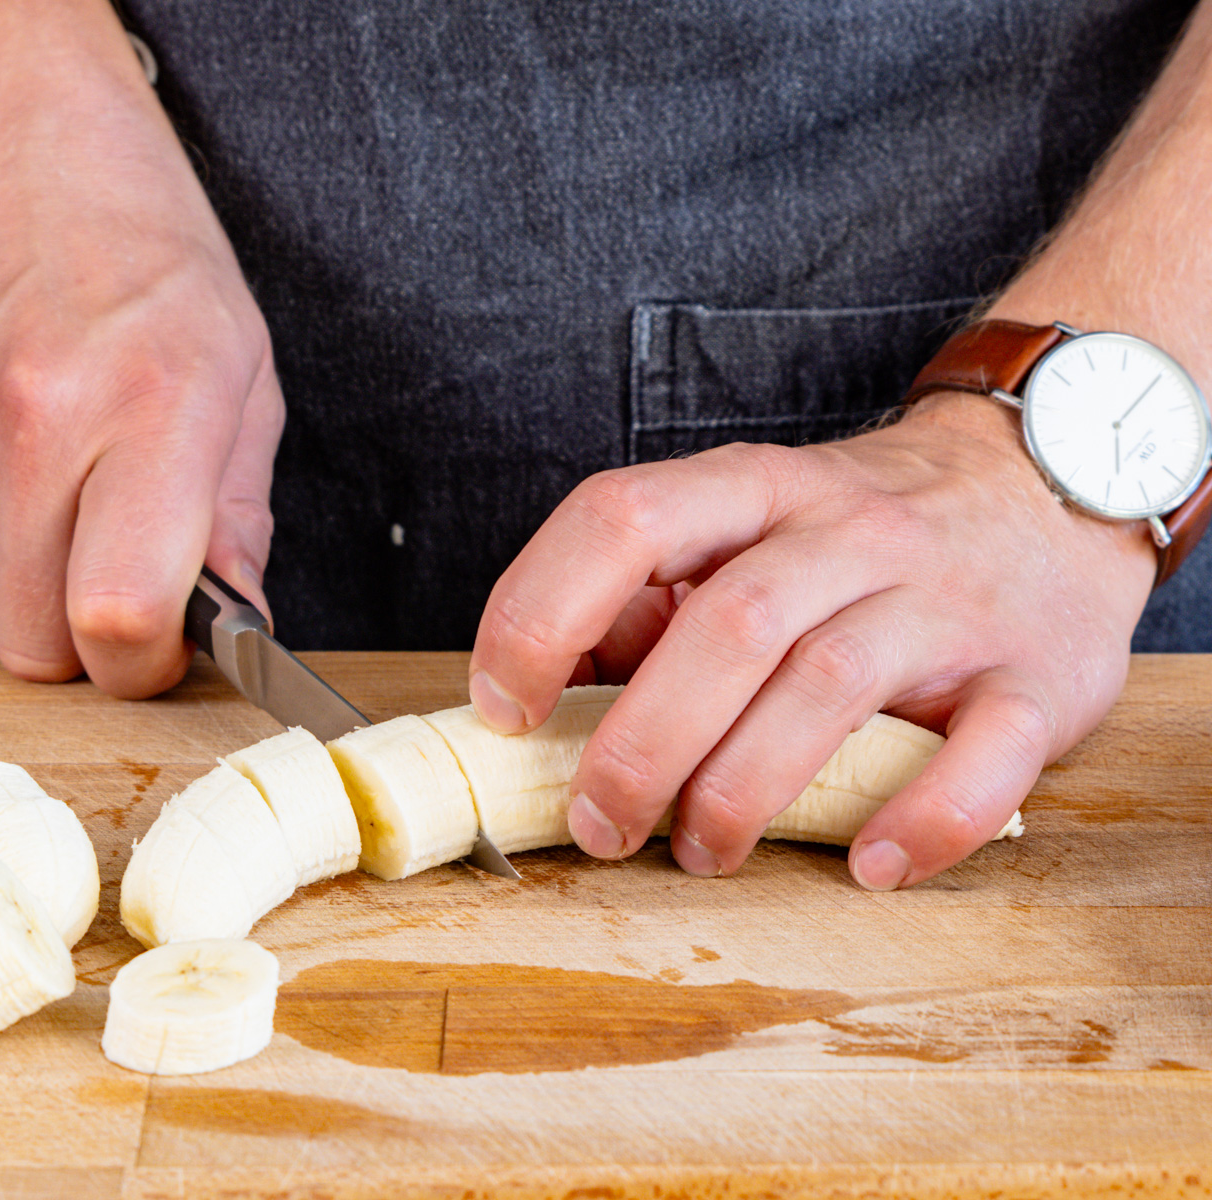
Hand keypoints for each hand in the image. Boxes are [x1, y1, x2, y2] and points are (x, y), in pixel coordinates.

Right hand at [0, 0, 282, 697]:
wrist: (5, 133)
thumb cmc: (139, 248)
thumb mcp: (239, 369)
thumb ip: (238, 514)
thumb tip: (234, 626)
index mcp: (154, 403)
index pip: (122, 617)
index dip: (141, 667)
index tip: (156, 648)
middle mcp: (37, 414)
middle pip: (34, 643)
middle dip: (79, 633)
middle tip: (107, 556)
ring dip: (22, 557)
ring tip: (52, 453)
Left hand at [468, 392, 1154, 889]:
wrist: (1048, 489)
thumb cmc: (857, 540)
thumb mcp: (746, 529)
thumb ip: (647, 602)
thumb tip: (542, 704)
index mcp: (752, 490)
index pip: (622, 517)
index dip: (541, 612)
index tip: (505, 707)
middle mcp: (847, 532)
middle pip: (726, 625)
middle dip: (642, 741)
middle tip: (599, 824)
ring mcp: (945, 602)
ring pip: (828, 685)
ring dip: (743, 788)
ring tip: (700, 852)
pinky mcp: (1035, 678)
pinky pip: (986, 753)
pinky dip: (924, 818)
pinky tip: (867, 864)